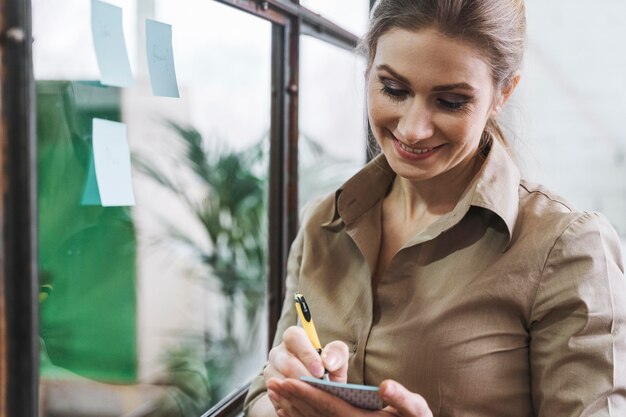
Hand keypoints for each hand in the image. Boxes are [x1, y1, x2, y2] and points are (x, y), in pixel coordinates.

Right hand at [262, 326, 348, 412]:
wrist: (314, 391)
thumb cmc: (327, 371)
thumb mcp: (336, 361)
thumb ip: (337, 355)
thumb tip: (329, 361)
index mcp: (293, 339)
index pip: (294, 337)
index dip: (307, 354)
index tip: (320, 371)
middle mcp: (278, 353)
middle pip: (286, 363)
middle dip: (304, 377)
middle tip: (319, 388)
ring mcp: (270, 372)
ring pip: (281, 382)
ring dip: (299, 392)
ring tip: (315, 399)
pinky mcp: (270, 391)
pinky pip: (279, 398)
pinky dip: (294, 404)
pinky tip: (307, 406)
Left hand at [266, 378, 431, 416]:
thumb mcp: (416, 411)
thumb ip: (403, 400)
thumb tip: (386, 387)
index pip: (329, 406)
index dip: (307, 393)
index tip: (287, 381)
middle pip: (314, 415)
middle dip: (292, 398)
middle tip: (272, 382)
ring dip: (291, 408)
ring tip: (274, 393)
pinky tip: (287, 410)